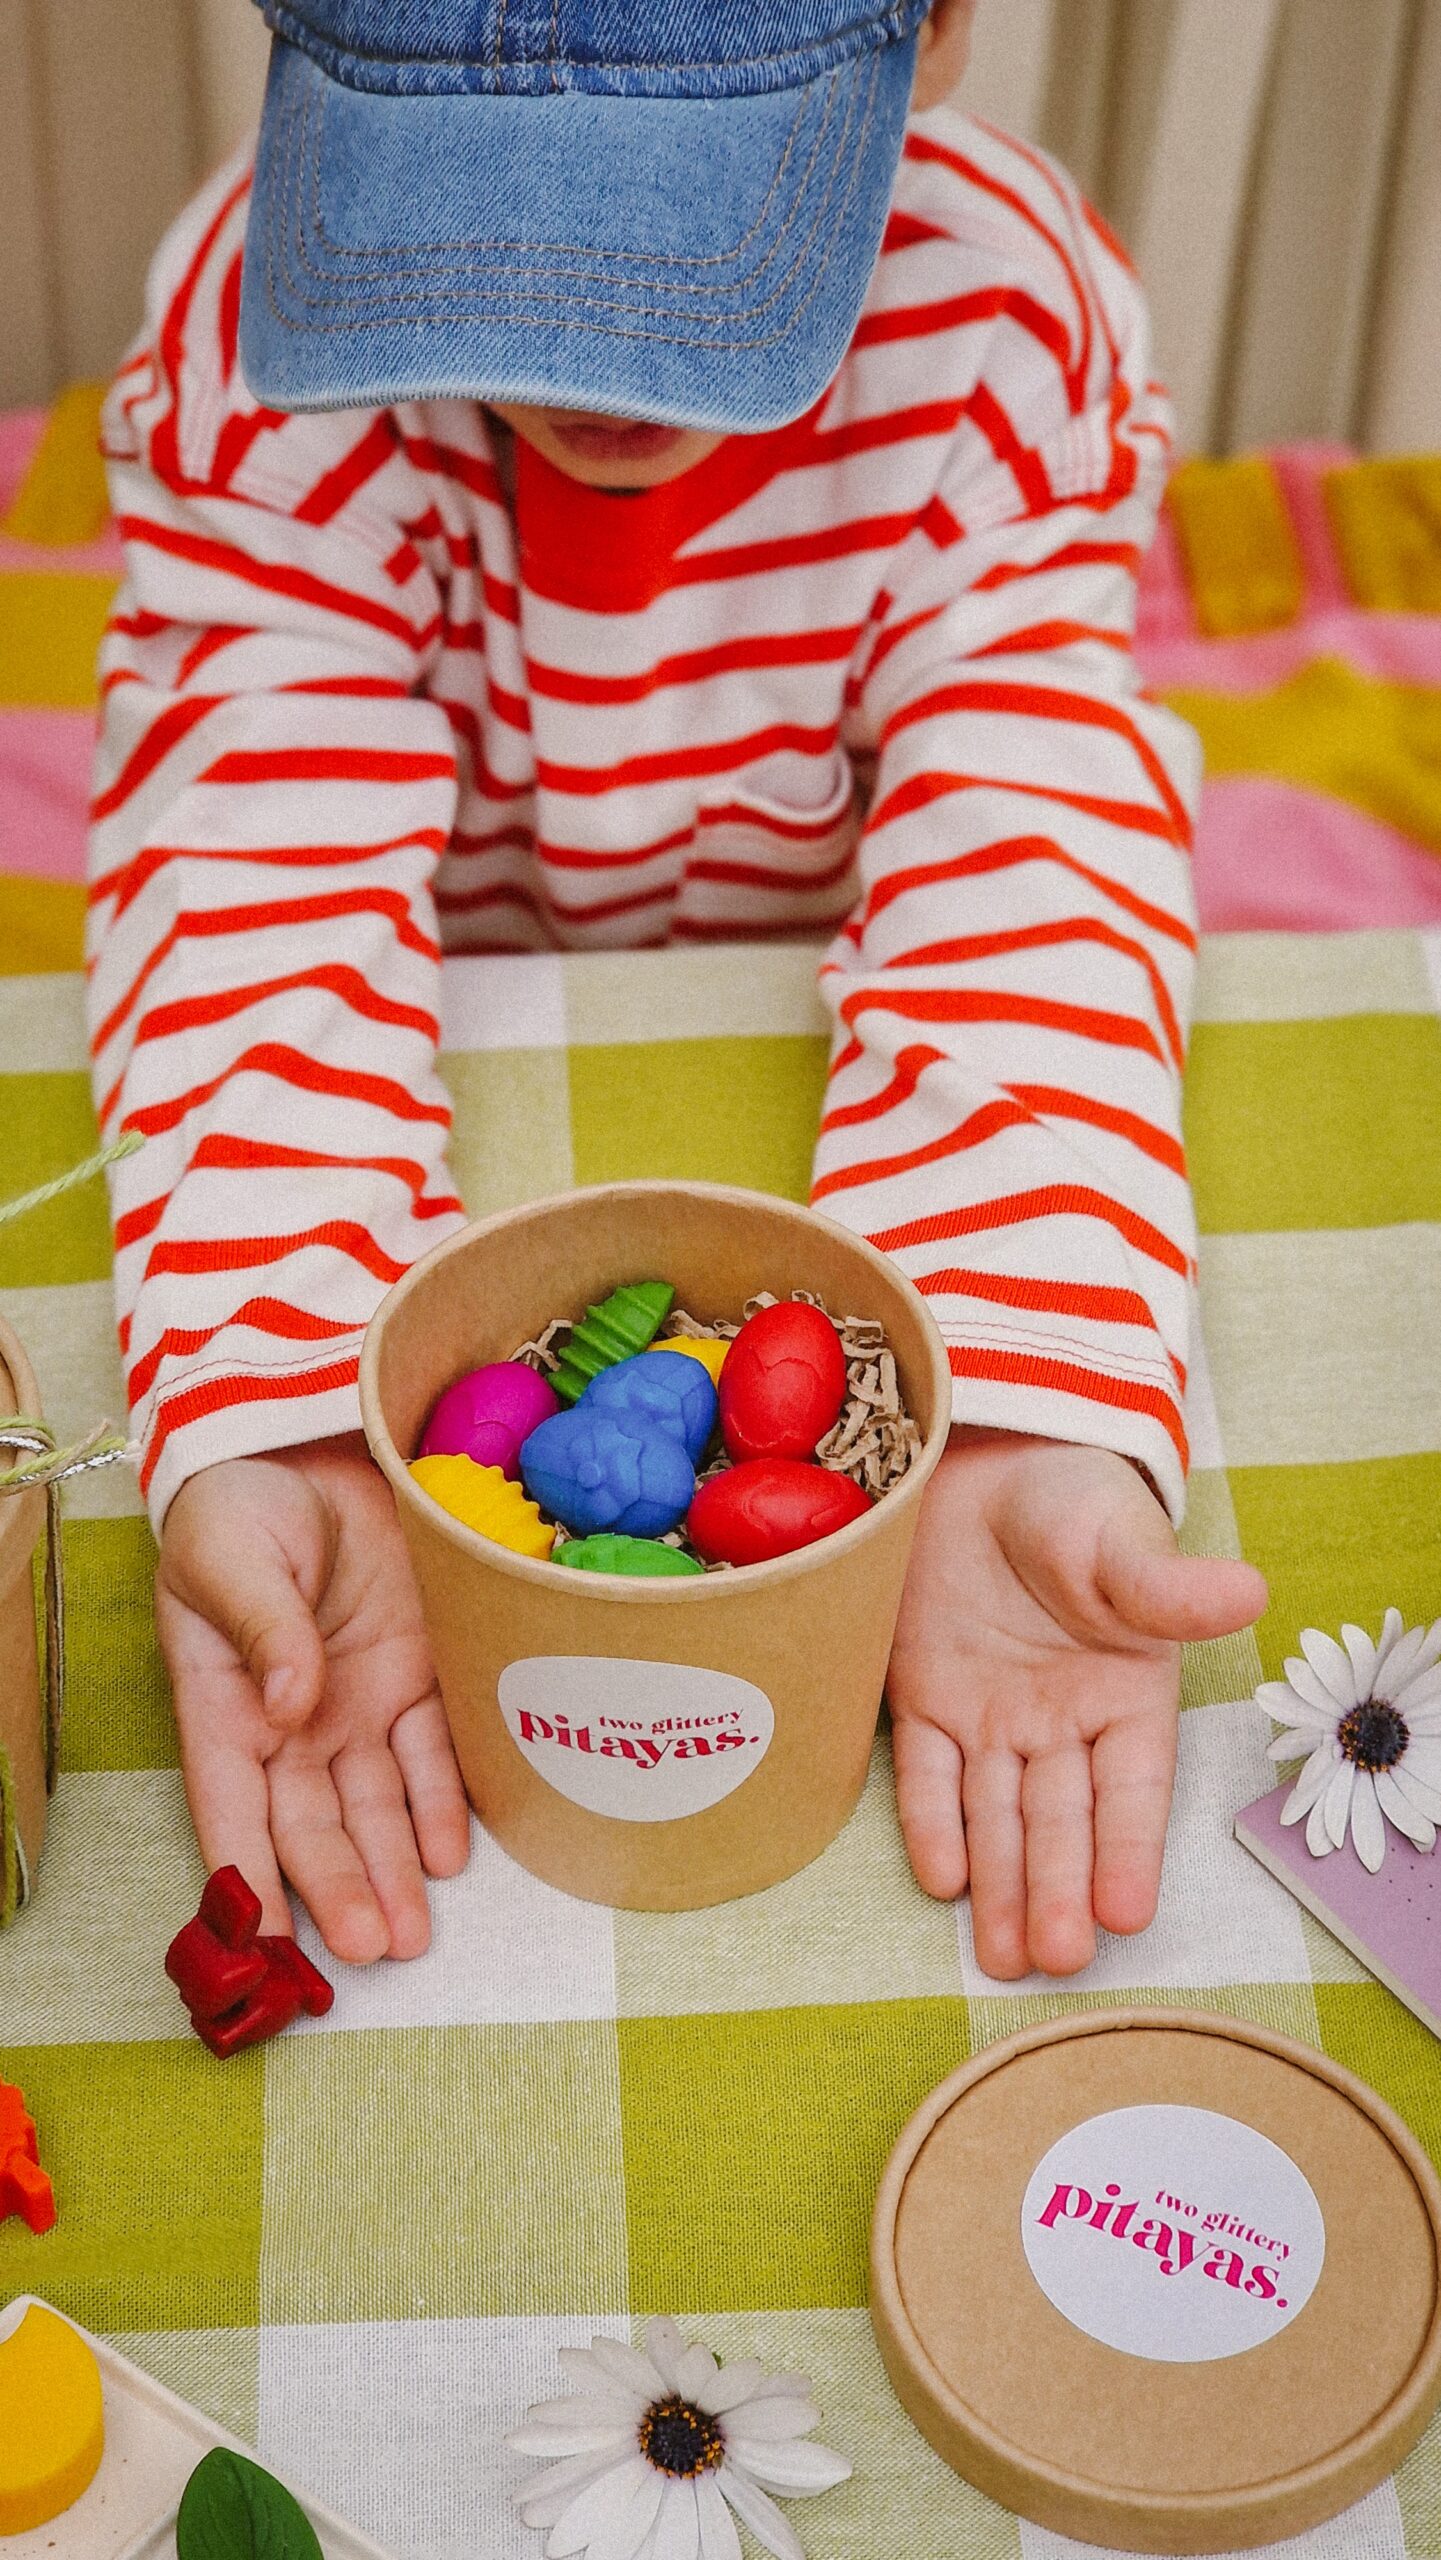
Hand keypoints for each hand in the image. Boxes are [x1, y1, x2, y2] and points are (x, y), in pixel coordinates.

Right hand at [156, 1434, 470, 1962]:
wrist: (316, 1444)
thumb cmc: (245, 1503)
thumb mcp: (231, 1556)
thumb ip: (264, 1630)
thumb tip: (291, 1706)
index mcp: (226, 1702)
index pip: (230, 1805)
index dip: (246, 1872)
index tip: (262, 1937)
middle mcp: (294, 1723)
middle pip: (313, 1822)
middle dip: (338, 1888)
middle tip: (365, 1947)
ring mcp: (358, 1704)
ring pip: (376, 1805)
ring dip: (393, 1868)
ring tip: (412, 1931)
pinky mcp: (417, 1676)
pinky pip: (434, 1751)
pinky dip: (444, 1802)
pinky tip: (454, 1852)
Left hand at [887, 1431, 1266, 1978]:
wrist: (983, 1458)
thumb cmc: (1073, 1501)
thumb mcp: (1122, 1542)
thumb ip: (1170, 1586)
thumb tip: (1248, 1592)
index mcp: (1124, 1695)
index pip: (1129, 1790)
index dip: (1126, 1849)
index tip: (1125, 1913)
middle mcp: (1059, 1723)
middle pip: (1060, 1821)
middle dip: (1056, 1889)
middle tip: (1055, 1958)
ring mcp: (990, 1716)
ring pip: (997, 1816)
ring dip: (1000, 1885)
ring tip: (1003, 1957)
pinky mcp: (924, 1697)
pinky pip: (926, 1772)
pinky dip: (932, 1823)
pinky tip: (943, 1880)